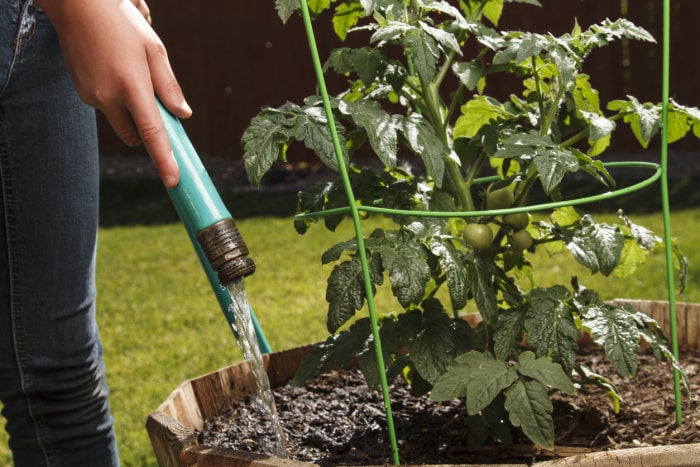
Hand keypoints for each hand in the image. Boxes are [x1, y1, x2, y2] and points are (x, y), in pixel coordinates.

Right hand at [36, 0, 190, 186]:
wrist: (77, 7)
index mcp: (133, 87)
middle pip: (135, 135)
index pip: (152, 133)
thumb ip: (169, 87)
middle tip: (154, 106)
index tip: (173, 181)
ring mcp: (91, 97)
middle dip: (147, 130)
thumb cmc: (122, 25)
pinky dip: (114, 98)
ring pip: (119, 120)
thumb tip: (183, 115)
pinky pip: (106, 106)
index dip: (164, 160)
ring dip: (130, 111)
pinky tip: (112, 70)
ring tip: (128, 73)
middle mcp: (109, 97)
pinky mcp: (81, 94)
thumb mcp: (154, 51)